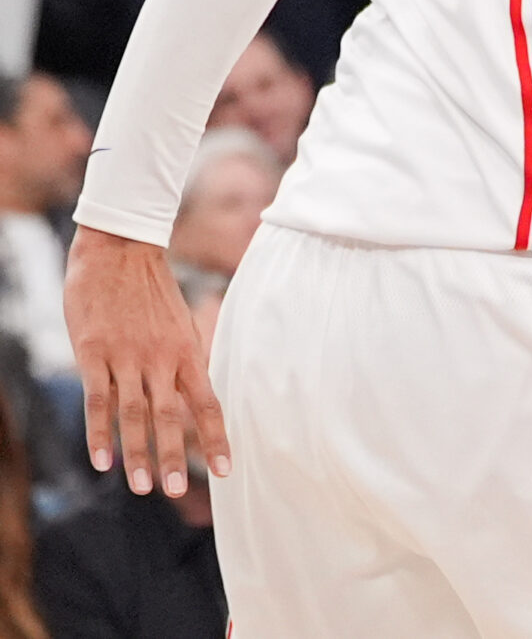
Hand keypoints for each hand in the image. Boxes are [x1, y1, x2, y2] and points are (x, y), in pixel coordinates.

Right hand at [65, 226, 229, 496]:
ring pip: (135, 413)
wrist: (120, 250)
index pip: (208, 402)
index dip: (217, 437)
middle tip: (174, 492)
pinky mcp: (93, 353)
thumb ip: (183, 362)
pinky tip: (102, 461)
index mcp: (187, 353)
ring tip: (142, 487)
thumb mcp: (178, 326)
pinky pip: (98, 399)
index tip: (227, 470)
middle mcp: (162, 358)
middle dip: (176, 455)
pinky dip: (100, 432)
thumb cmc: (150, 293)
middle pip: (172, 414)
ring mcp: (127, 356)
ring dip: (139, 451)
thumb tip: (193, 399)